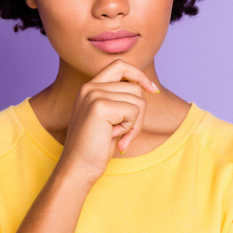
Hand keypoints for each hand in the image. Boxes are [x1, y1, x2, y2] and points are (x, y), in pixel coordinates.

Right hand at [57, 59, 158, 184]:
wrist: (79, 167)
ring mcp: (94, 95)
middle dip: (138, 114)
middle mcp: (90, 87)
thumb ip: (122, 99)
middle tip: (124, 133)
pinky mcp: (100, 106)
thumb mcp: (112, 118)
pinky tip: (114, 138)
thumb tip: (149, 87)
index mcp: (90, 87)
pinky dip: (131, 129)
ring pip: (138, 100)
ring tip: (117, 135)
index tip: (153, 91)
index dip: (140, 75)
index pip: (120, 65)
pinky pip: (134, 112)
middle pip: (135, 88)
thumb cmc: (97, 147)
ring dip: (135, 123)